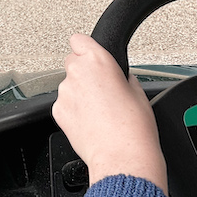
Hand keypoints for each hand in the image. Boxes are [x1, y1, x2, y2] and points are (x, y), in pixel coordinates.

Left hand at [52, 33, 167, 192]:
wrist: (122, 157)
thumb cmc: (134, 127)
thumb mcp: (138, 90)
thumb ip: (120, 75)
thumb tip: (115, 76)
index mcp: (97, 61)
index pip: (79, 39)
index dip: (87, 48)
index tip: (91, 55)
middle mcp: (77, 73)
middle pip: (73, 61)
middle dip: (84, 71)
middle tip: (101, 89)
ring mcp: (65, 93)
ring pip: (68, 85)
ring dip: (79, 93)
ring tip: (99, 111)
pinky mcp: (58, 112)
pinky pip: (64, 104)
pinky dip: (73, 110)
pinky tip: (90, 122)